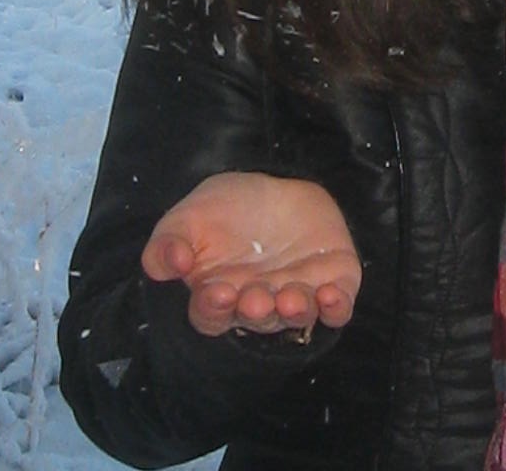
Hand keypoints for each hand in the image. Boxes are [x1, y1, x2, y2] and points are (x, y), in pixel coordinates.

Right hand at [141, 172, 362, 338]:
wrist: (272, 188)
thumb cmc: (222, 211)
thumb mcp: (186, 219)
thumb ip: (168, 244)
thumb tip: (173, 264)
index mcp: (219, 296)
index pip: (213, 314)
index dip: (215, 306)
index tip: (217, 290)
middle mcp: (258, 304)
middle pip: (257, 318)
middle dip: (257, 311)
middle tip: (256, 299)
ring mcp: (296, 294)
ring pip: (297, 315)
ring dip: (295, 310)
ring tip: (291, 298)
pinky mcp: (331, 282)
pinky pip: (337, 307)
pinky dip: (336, 307)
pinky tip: (331, 297)